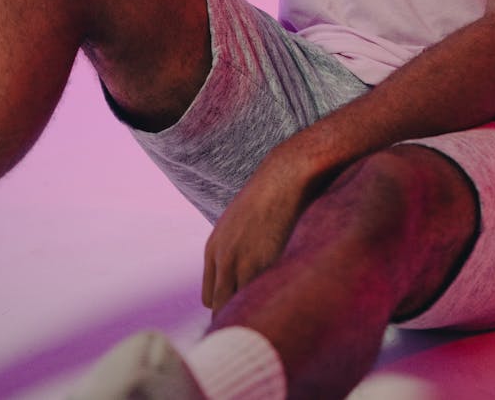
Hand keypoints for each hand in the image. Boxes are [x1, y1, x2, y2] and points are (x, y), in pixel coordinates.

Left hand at [201, 144, 323, 313]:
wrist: (285, 177)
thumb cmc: (269, 198)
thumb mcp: (239, 223)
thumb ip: (235, 248)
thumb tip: (242, 275)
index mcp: (213, 249)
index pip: (210, 297)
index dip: (228, 305)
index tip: (244, 309)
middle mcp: (222, 258)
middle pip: (220, 305)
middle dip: (236, 313)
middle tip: (256, 317)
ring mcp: (240, 263)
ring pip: (238, 305)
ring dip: (252, 309)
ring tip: (270, 309)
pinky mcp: (261, 263)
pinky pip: (259, 296)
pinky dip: (267, 300)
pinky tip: (280, 295)